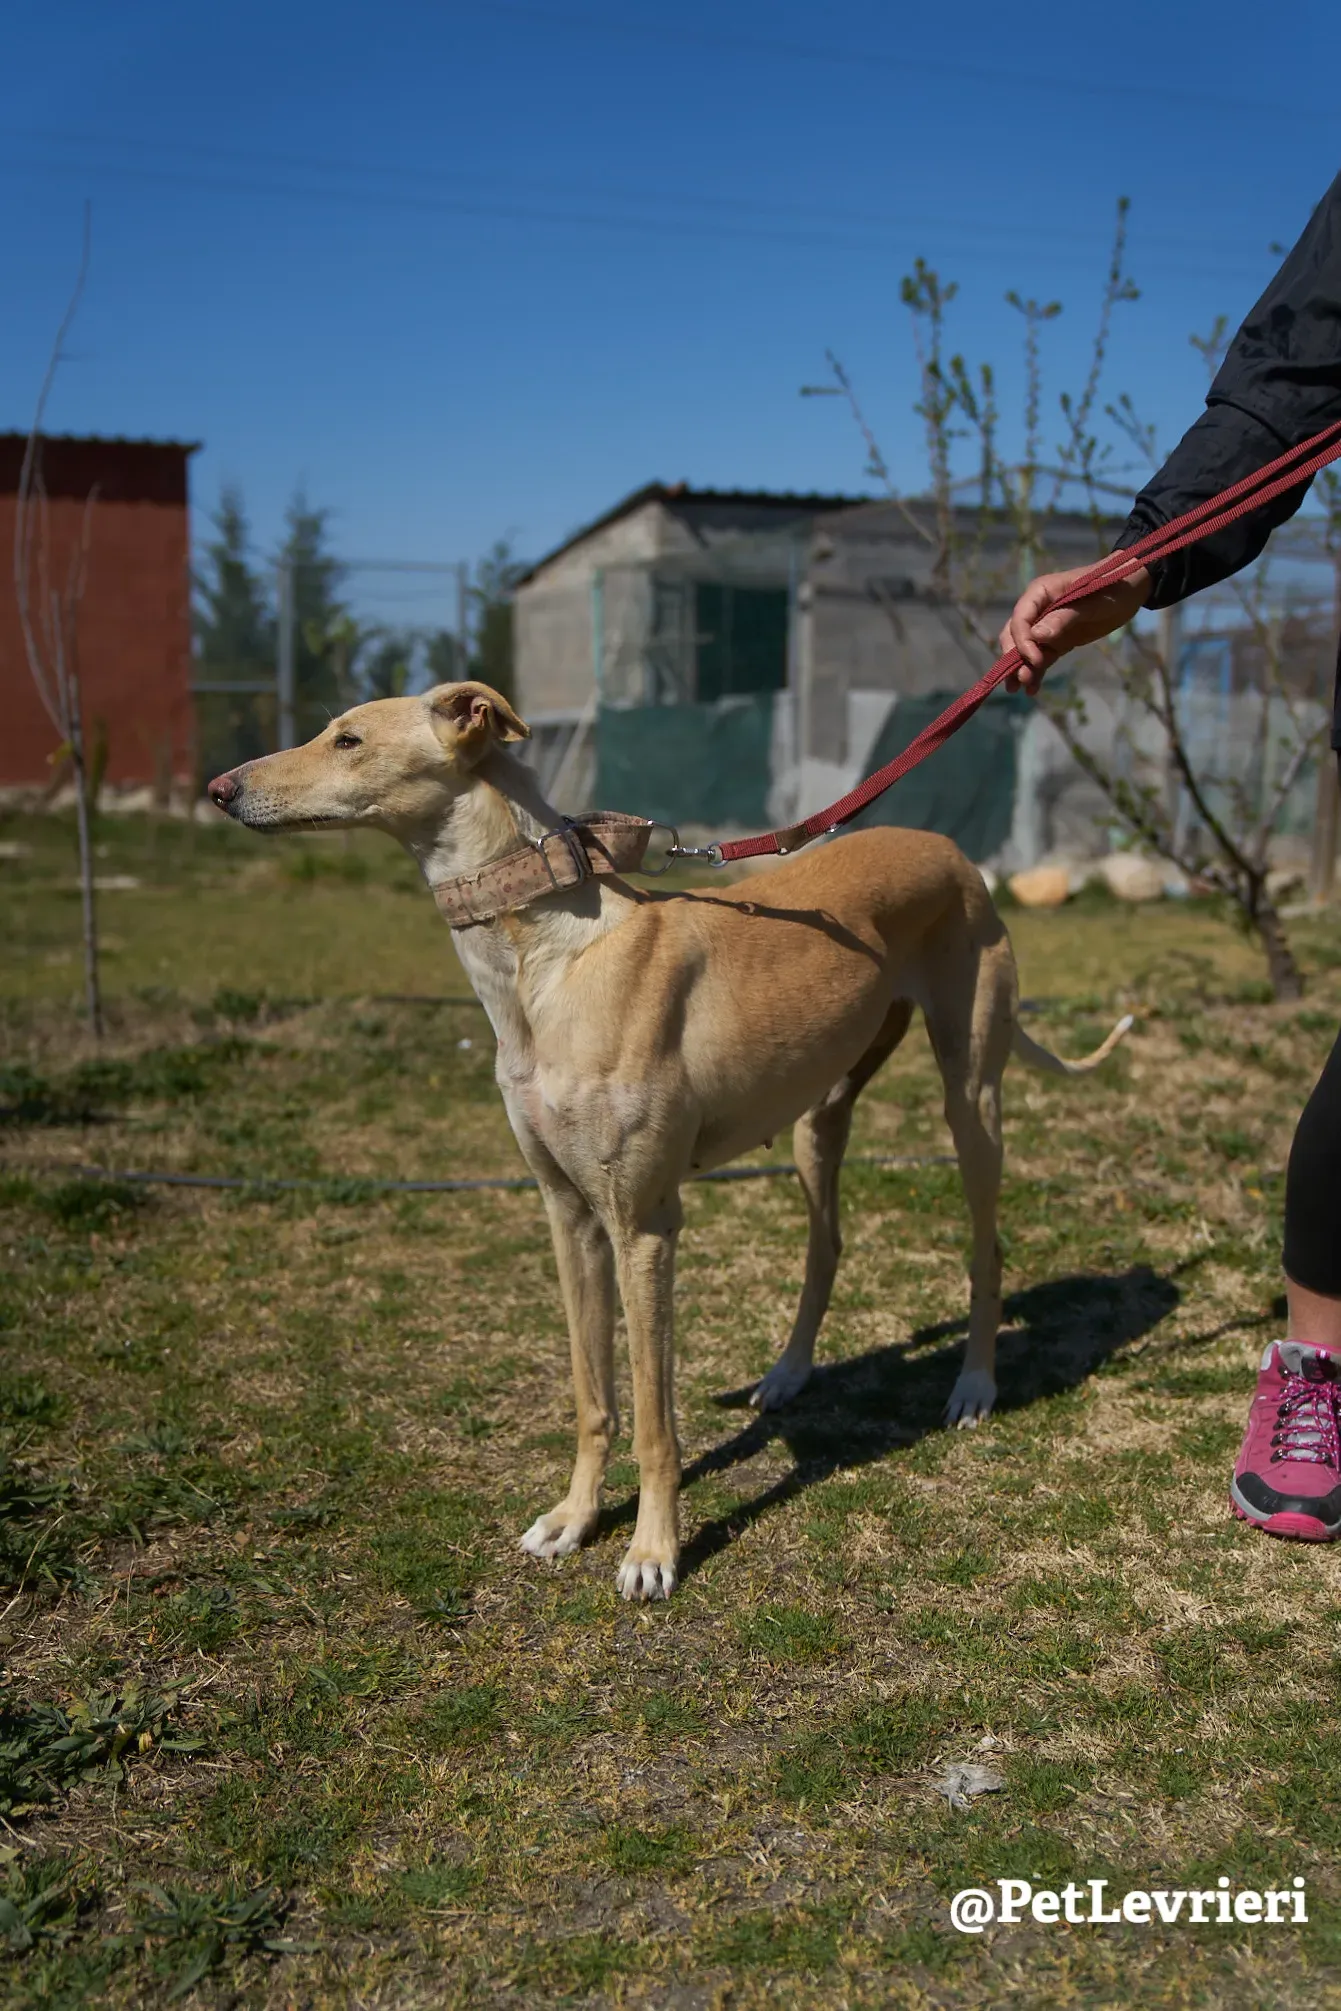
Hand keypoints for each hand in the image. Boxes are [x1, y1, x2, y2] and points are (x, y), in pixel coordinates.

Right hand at [1000, 562, 1151, 694]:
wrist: (1130, 591)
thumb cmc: (1112, 588)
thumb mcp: (1091, 603)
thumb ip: (1064, 618)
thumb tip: (1036, 635)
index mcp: (1041, 592)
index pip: (1020, 618)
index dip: (1021, 640)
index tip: (1034, 659)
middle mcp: (1038, 609)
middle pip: (1015, 635)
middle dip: (1014, 657)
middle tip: (1020, 680)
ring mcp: (1046, 626)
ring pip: (1024, 649)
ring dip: (1020, 668)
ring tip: (1021, 689)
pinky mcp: (1057, 640)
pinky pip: (1041, 657)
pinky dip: (1036, 672)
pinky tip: (1033, 689)